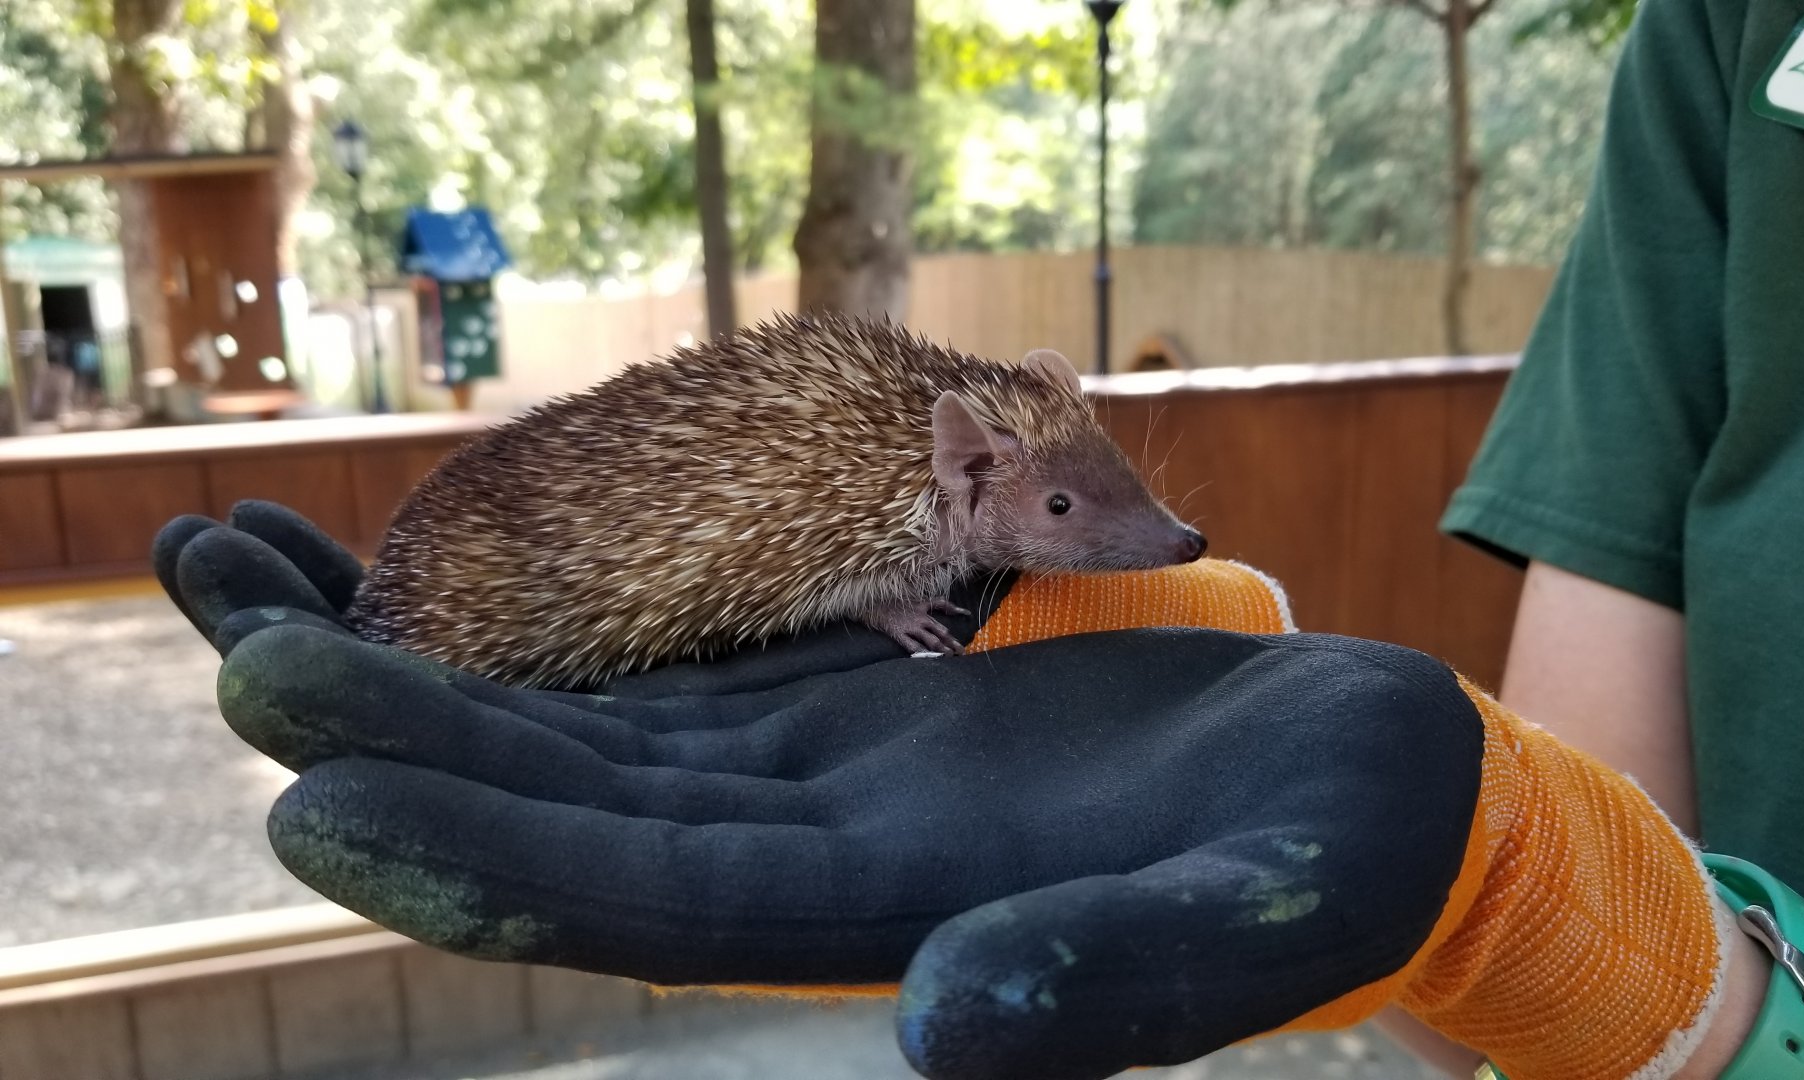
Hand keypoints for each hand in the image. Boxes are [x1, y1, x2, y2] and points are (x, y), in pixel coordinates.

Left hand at [154, 504, 1729, 1079]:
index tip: (307, 786)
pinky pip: (659, 679)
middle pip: (563, 806)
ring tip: (255, 587)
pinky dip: (539, 637)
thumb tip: (944, 1033)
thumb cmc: (1339, 848)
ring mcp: (820, 781)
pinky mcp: (845, 715)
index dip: (478, 848)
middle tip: (222, 626)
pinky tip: (435, 588)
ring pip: (581, 735)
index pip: (641, 898)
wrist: (1370, 792)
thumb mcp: (1256, 913)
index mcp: (892, 913)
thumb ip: (1110, 980)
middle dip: (391, 731)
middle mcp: (817, 859)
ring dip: (424, 672)